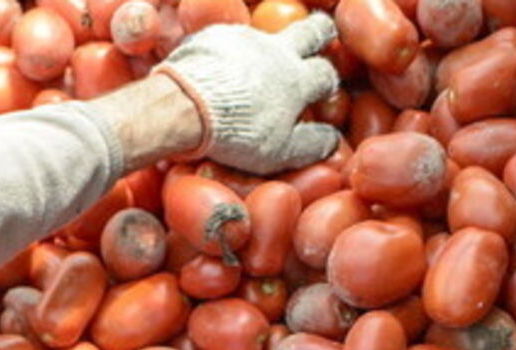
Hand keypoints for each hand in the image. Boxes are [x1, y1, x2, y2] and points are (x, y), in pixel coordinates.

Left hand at [153, 14, 341, 174]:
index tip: (325, 88)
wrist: (184, 106)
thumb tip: (332, 141)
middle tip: (322, 34)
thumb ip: (310, 145)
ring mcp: (244, 38)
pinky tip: (219, 65)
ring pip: (267, 32)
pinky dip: (229, 50)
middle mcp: (276, 50)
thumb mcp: (279, 152)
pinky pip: (228, 38)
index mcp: (297, 79)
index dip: (328, 80)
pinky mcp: (213, 35)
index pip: (324, 73)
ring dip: (268, 43)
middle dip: (321, 32)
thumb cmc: (236, 135)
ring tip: (259, 58)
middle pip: (310, 30)